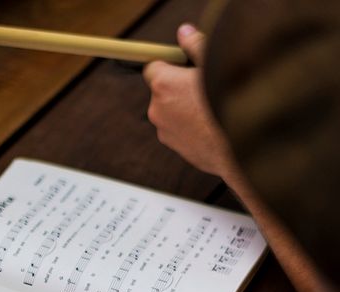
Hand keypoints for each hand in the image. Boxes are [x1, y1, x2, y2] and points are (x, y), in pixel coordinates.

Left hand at [142, 24, 239, 182]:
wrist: (246, 145)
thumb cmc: (233, 101)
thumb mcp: (217, 63)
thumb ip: (196, 45)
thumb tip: (184, 33)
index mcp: (163, 85)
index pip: (153, 67)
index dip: (170, 64)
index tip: (184, 65)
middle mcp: (158, 110)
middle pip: (163, 91)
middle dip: (181, 87)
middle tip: (207, 86)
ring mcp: (165, 132)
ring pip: (173, 113)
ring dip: (188, 109)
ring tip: (215, 108)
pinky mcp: (176, 149)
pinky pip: (182, 131)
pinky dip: (194, 127)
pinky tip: (216, 125)